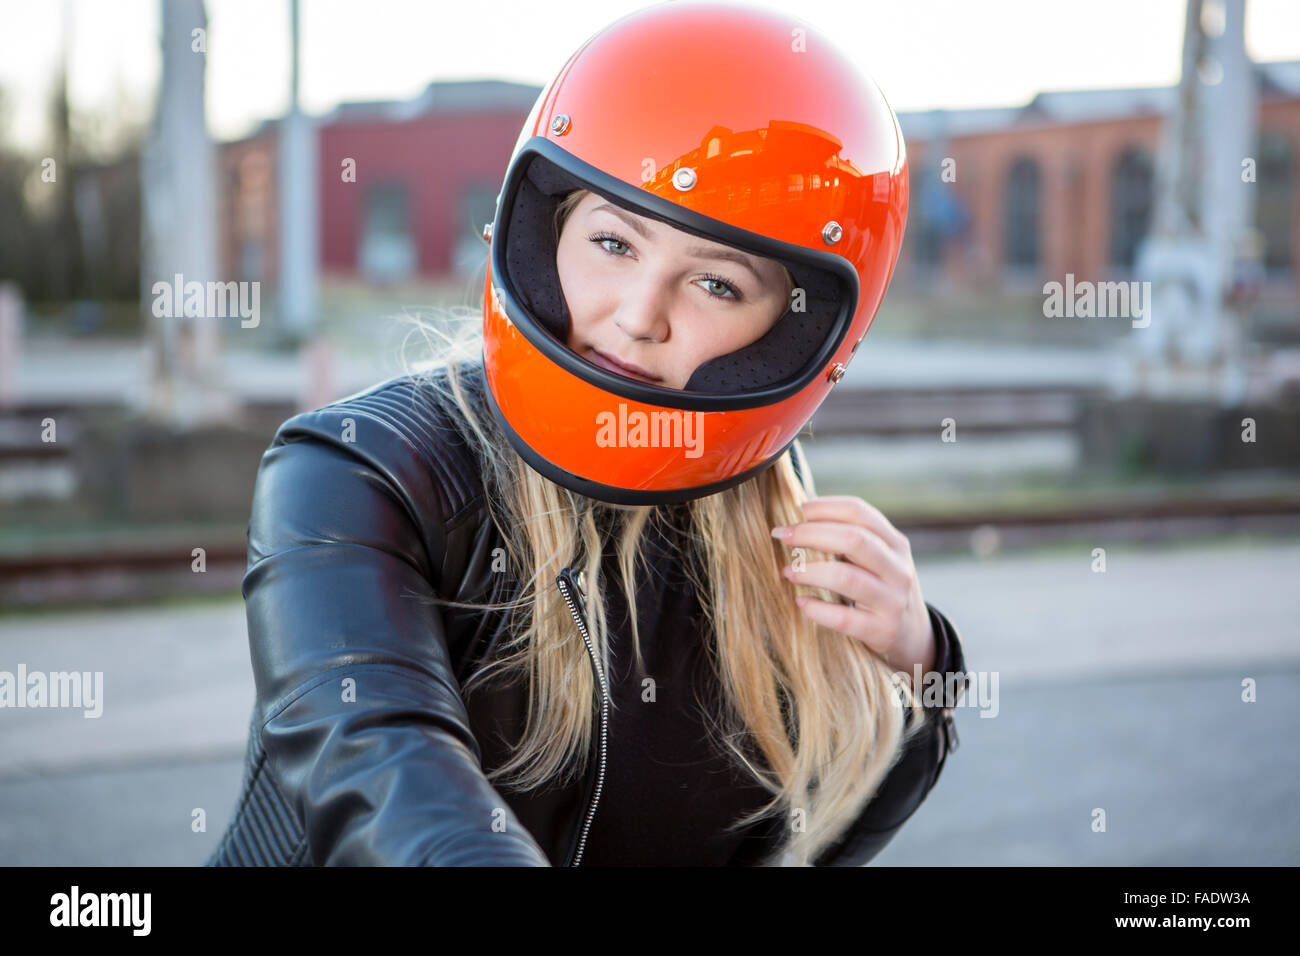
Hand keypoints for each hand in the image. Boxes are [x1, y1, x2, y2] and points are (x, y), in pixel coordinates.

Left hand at [772, 495, 934, 676]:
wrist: (913, 637)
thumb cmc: (882, 589)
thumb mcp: (880, 559)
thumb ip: (851, 539)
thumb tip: (802, 519)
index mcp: (896, 544)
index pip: (860, 512)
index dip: (825, 507)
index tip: (798, 510)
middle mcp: (898, 569)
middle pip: (854, 540)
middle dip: (811, 534)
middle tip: (783, 536)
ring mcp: (892, 601)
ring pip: (847, 578)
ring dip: (810, 571)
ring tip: (787, 571)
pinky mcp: (881, 631)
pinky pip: (844, 619)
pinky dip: (817, 609)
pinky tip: (801, 602)